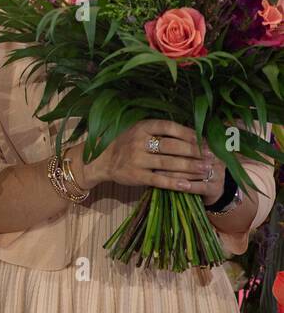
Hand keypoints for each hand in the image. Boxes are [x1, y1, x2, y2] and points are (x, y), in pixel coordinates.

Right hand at [75, 119, 217, 196]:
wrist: (99, 160)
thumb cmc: (124, 143)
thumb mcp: (137, 131)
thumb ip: (158, 131)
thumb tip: (191, 133)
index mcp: (140, 126)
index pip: (169, 127)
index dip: (189, 133)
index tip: (205, 139)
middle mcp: (138, 141)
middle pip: (172, 146)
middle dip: (195, 152)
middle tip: (212, 156)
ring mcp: (136, 159)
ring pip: (169, 163)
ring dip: (191, 167)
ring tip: (207, 170)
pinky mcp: (135, 175)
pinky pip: (159, 180)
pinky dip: (175, 183)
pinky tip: (189, 185)